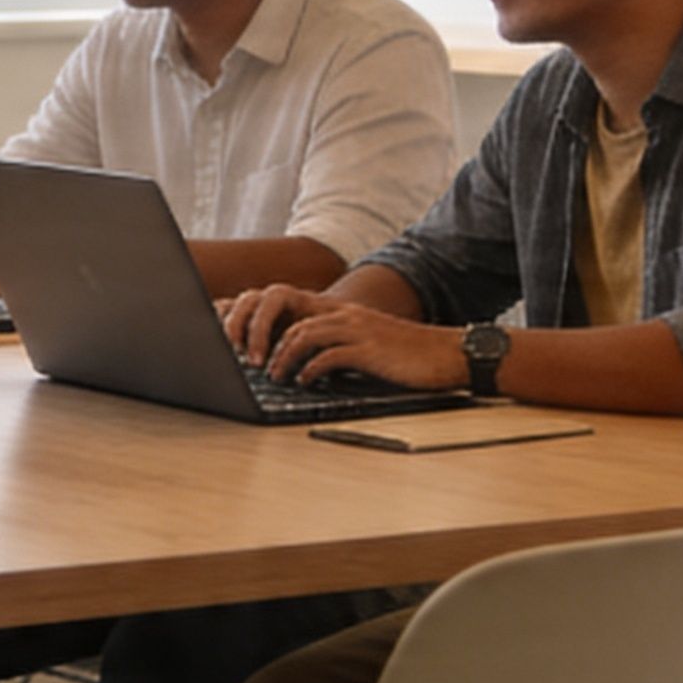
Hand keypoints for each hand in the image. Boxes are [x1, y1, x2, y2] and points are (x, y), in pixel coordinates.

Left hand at [228, 287, 465, 389]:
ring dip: (280, 357)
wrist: (448, 354)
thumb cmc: (404, 355)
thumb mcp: (361, 343)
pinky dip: (311, 370)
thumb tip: (297, 366)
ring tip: (271, 375)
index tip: (235, 339)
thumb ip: (330, 346)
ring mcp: (356, 329)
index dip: (255, 316)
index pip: (283, 301)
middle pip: (283, 311)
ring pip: (302, 334)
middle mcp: (342, 313)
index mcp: (336, 310)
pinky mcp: (369, 349)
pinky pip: (329, 356)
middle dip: (256, 333)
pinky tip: (305, 382)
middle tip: (244, 360)